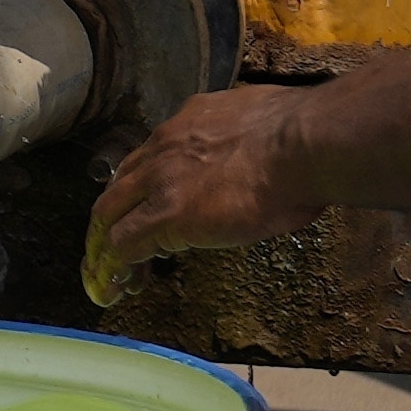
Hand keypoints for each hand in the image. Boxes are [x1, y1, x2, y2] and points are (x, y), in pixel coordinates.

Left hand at [90, 80, 340, 263]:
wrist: (308, 145)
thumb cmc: (308, 143)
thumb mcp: (262, 132)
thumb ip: (243, 147)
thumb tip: (256, 165)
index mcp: (190, 124)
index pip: (148, 160)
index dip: (140, 193)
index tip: (145, 216)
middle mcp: (165, 145)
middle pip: (118, 187)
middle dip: (109, 220)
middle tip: (109, 251)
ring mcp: (161, 179)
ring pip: (108, 215)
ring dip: (102, 248)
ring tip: (104, 278)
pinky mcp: (166, 215)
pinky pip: (124, 244)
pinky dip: (114, 268)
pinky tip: (116, 287)